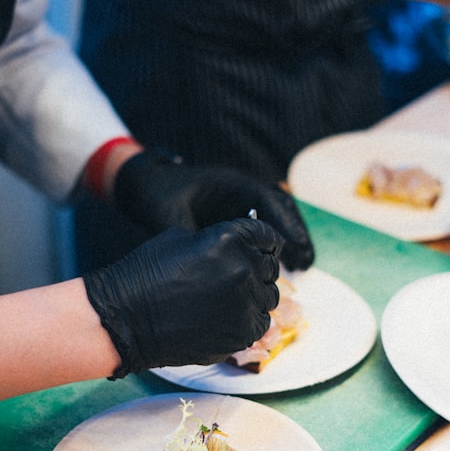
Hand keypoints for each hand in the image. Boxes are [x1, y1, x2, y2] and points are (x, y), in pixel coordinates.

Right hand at [83, 218, 282, 378]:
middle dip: (257, 269)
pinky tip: (224, 319)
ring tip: (227, 300)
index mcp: (231, 239)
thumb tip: (241, 246)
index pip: (268, 237)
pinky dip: (247, 321)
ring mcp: (245, 304)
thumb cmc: (145, 274)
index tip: (260, 249)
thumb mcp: (181, 239)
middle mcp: (244, 269)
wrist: (125, 319)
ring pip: (268, 298)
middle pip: (271, 268)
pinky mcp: (241, 334)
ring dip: (254, 296)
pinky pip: (259, 324)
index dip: (264, 243)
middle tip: (235, 278)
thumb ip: (220, 240)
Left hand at [112, 149, 314, 269]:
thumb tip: (211, 263)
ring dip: (289, 240)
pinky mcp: (235, 215)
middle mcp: (240, 190)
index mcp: (230, 183)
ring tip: (302, 266)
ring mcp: (239, 202)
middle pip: (281, 208)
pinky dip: (273, 246)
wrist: (142, 185)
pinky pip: (263, 228)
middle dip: (296, 233)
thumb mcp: (170, 217)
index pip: (268, 199)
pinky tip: (278, 267)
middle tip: (307, 262)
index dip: (285, 223)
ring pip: (276, 218)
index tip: (295, 247)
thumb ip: (191, 238)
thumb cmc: (156, 195)